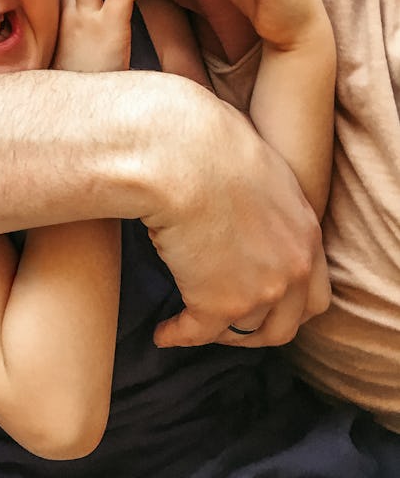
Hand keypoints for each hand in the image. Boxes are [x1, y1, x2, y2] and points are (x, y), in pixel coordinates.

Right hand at [139, 90, 330, 347]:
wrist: (183, 158)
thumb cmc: (208, 142)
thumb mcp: (255, 165)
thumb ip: (259, 191)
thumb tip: (234, 183)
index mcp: (305, 231)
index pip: (313, 289)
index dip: (287, 302)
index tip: (260, 300)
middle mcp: (294, 266)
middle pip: (287, 323)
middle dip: (257, 329)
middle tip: (229, 324)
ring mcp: (261, 290)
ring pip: (245, 333)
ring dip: (219, 334)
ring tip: (194, 328)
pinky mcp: (220, 303)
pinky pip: (199, 333)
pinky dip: (179, 335)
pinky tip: (164, 333)